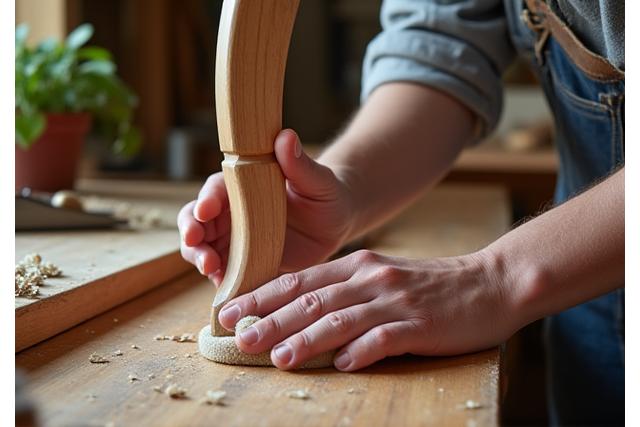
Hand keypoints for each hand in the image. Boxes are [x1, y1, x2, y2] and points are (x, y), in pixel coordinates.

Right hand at [177, 129, 354, 284]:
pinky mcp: (245, 263)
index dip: (206, 199)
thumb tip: (285, 136)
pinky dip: (220, 280)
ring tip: (209, 269)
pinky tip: (223, 289)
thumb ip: (299, 163)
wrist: (334, 222)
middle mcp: (232, 211)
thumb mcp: (316, 179)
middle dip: (191, 232)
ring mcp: (236, 239)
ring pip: (203, 248)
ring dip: (199, 257)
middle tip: (195, 243)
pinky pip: (225, 273)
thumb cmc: (325, 193)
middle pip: (197, 220)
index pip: (215, 189)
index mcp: (242, 185)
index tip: (205, 210)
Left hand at [217, 249, 519, 370]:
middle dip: (271, 319)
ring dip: (307, 338)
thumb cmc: (430, 286)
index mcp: (358, 267)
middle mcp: (371, 278)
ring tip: (277, 357)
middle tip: (239, 337)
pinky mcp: (421, 324)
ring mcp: (396, 300)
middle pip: (312, 299)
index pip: (300, 281)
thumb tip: (302, 319)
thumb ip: (345, 293)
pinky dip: (362, 350)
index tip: (231, 310)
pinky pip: (386, 338)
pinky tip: (342, 364)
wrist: (490, 282)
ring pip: (341, 319)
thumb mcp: (382, 278)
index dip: (263, 295)